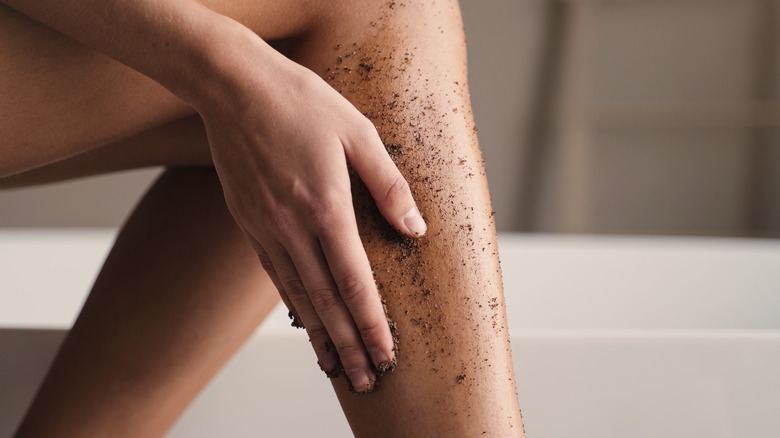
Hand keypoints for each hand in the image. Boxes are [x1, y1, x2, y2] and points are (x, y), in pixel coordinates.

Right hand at [195, 43, 425, 391]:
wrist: (233, 88)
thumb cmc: (300, 102)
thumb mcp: (358, 133)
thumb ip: (388, 186)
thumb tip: (414, 229)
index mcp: (326, 207)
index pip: (355, 282)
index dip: (372, 323)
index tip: (386, 354)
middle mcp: (293, 228)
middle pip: (326, 302)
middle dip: (349, 346)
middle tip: (366, 380)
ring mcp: (267, 229)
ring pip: (298, 296)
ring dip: (320, 337)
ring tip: (337, 368)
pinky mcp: (249, 223)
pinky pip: (275, 275)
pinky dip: (293, 306)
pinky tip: (304, 324)